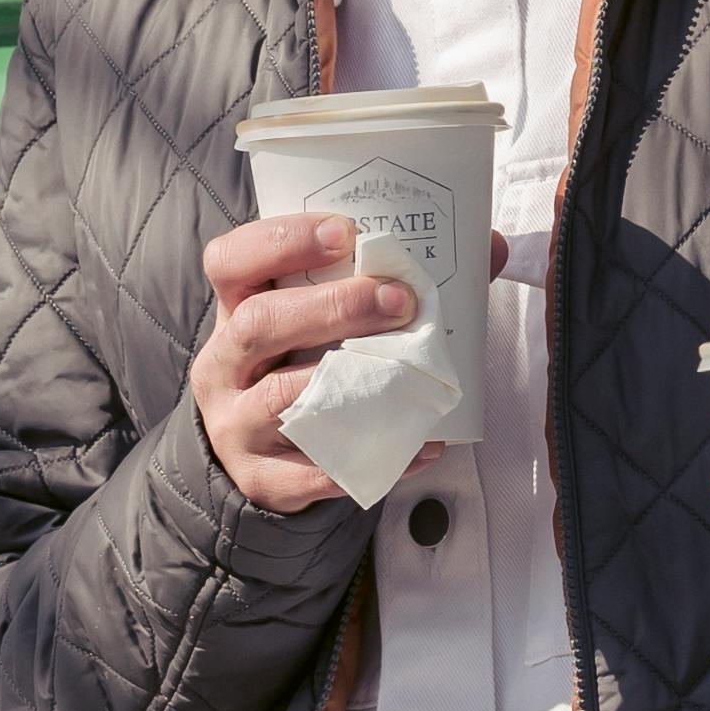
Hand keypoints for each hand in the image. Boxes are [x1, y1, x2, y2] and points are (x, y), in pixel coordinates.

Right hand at [190, 214, 500, 513]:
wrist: (261, 455)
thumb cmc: (302, 366)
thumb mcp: (317, 319)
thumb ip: (389, 278)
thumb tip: (485, 246)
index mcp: (236, 309)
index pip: (231, 260)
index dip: (281, 240)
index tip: (345, 232)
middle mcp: (224, 364)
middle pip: (259, 324)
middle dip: (332, 306)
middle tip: (398, 300)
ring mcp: (235, 425)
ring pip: (280, 398)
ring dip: (349, 378)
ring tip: (409, 368)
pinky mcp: (262, 478)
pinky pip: (314, 470)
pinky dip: (373, 457)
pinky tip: (422, 442)